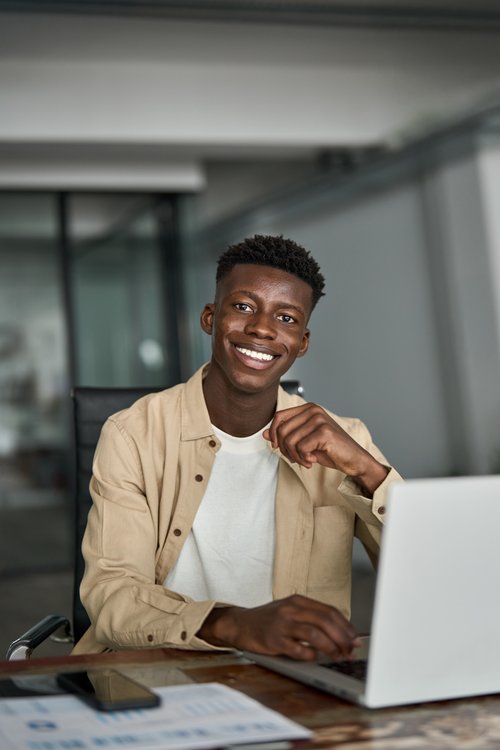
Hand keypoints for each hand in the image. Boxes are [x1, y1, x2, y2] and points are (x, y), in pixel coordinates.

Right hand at [197, 595, 360, 660]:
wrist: (241, 624)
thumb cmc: (269, 620)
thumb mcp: (291, 611)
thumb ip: (311, 618)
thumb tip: (340, 633)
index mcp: (298, 600)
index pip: (329, 611)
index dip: (345, 626)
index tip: (355, 639)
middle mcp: (291, 609)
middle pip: (325, 621)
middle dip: (342, 638)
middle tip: (350, 650)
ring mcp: (282, 624)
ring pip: (315, 634)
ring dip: (330, 647)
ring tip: (337, 656)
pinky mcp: (273, 640)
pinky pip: (297, 649)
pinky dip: (310, 655)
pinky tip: (314, 658)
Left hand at [263, 403, 387, 495]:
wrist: (354, 459)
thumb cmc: (329, 450)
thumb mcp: (303, 442)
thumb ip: (285, 435)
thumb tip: (263, 434)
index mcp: (308, 408)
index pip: (279, 417)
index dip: (273, 434)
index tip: (277, 447)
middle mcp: (313, 410)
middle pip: (282, 430)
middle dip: (284, 449)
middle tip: (295, 458)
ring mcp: (319, 420)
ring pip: (289, 441)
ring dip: (294, 456)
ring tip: (305, 460)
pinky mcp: (324, 432)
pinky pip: (300, 448)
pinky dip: (303, 459)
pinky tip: (313, 461)